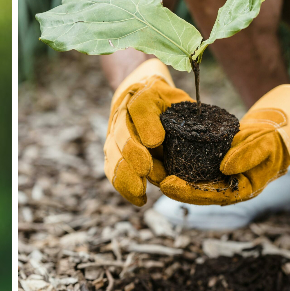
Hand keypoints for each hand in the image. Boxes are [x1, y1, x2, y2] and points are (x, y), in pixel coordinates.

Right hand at [104, 59, 190, 204]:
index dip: (146, 124)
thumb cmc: (165, 101)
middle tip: (145, 170)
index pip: (140, 105)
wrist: (139, 91)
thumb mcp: (177, 100)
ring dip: (125, 173)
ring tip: (139, 191)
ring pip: (114, 154)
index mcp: (141, 94)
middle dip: (132, 153)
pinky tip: (138, 199)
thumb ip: (177, 116)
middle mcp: (122, 113)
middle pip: (122, 133)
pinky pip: (112, 169)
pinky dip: (122, 185)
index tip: (155, 140)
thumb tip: (160, 142)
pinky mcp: (112, 150)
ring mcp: (114, 133)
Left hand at [158, 85, 289, 204]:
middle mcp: (222, 188)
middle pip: (191, 191)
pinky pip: (188, 167)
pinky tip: (158, 156)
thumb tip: (225, 168)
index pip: (207, 195)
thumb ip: (248, 156)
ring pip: (186, 180)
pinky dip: (174, 163)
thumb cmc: (272, 143)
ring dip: (167, 175)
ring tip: (148, 166)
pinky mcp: (208, 166)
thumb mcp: (265, 146)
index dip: (186, 192)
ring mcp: (214, 178)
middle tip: (149, 175)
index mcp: (236, 191)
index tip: (167, 185)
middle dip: (169, 186)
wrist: (273, 137)